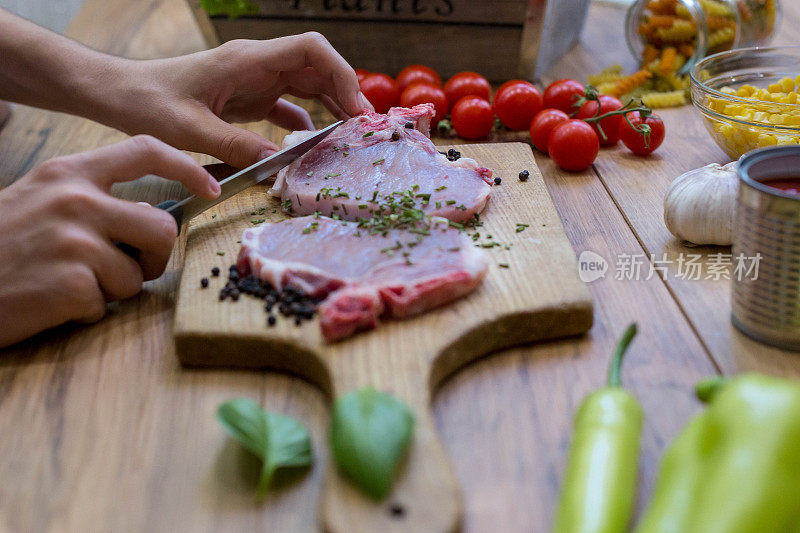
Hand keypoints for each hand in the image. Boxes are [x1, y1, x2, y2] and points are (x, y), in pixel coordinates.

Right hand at [0, 136, 219, 346]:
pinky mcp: (71, 284)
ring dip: (112, 289)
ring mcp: (75, 241)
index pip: (145, 150)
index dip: (186, 167)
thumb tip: (153, 219)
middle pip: (162, 227)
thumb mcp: (39, 199)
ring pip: (137, 275)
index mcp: (70, 174)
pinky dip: (85, 311)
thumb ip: (92, 199)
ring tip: (67, 283)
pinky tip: (50, 301)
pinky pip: (108, 305)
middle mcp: (76, 200)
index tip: (210, 187)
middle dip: (152, 256)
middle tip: (126, 268)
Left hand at [102, 33, 371, 168]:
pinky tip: (313, 146)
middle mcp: (258, 66)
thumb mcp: (189, 130)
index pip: (310, 49)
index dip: (341, 73)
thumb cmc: (148, 103)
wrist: (122, 96)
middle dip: (345, 93)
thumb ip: (235, 145)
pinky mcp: (249, 99)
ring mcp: (255, 81)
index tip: (354, 108)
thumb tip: (276, 165)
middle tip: (363, 129)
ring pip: (308, 85)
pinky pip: (289, 107)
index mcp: (247, 61)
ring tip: (349, 136)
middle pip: (317, 67)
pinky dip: (307, 123)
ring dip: (331, 106)